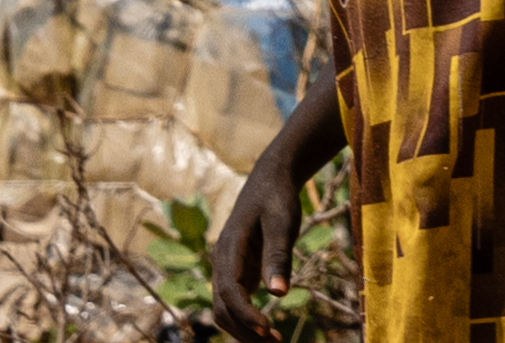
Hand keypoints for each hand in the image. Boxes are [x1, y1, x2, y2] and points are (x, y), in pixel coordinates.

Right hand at [203, 135, 300, 340]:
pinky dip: (247, 321)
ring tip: (275, 341)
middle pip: (222, 307)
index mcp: (229, 248)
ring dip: (244, 330)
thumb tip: (278, 295)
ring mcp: (228, 267)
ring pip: (225, 309)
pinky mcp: (238, 271)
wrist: (270, 179)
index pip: (230, 291)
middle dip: (245, 331)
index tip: (268, 332)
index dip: (246, 315)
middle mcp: (222, 261)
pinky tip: (268, 330)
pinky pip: (235, 303)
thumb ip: (278, 257)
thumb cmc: (277, 199)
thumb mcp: (282, 223)